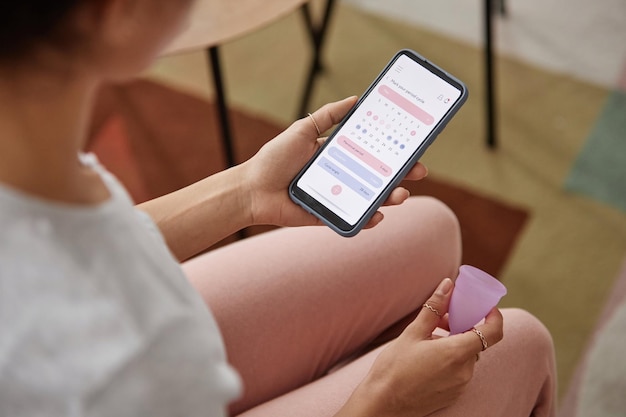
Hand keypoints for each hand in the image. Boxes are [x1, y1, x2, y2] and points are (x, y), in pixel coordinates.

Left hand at [240, 97, 428, 227]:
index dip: (393, 150)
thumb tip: (355, 99)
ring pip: (371, 199)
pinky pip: (354, 219)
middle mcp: (342, 176)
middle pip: (378, 176)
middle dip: (402, 175)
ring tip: (401, 195)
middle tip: (419, 171)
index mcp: (338, 155)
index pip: (372, 152)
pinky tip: (379, 216)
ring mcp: (338, 197)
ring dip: (391, 198)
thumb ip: (328, 116)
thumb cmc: (275, 158)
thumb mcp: (302, 130)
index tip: (412, 146)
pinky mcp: (330, 217)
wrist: (252, 189)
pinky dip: (369, 219)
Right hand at [338, 278, 503, 416]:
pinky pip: (459, 370)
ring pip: (465, 355)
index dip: (494, 316)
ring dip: (453, 342)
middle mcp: (464, 371)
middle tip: (440, 319)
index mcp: (456, 353)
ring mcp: (460, 385)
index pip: (493, 332)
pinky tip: (427, 357)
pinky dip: (450, 358)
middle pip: (474, 341)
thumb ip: (434, 308)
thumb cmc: (394, 368)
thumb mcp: (412, 333)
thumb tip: (447, 285)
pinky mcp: (453, 394)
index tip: (485, 306)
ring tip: (427, 339)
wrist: (383, 404)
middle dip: (461, 326)